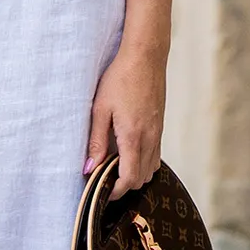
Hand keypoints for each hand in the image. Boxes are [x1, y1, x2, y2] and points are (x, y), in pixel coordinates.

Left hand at [85, 43, 165, 198]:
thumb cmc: (120, 79)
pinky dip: (143, 161)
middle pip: (142, 178)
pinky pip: (155, 154)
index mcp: (134, 136)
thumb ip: (96, 141)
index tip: (103, 192)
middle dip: (125, 185)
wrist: (145, 57)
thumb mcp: (100, 109)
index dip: (117, 191)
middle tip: (105, 179)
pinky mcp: (160, 126)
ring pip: (151, 168)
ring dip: (135, 174)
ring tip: (115, 166)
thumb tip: (89, 168)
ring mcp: (158, 133)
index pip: (130, 178)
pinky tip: (128, 151)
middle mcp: (150, 138)